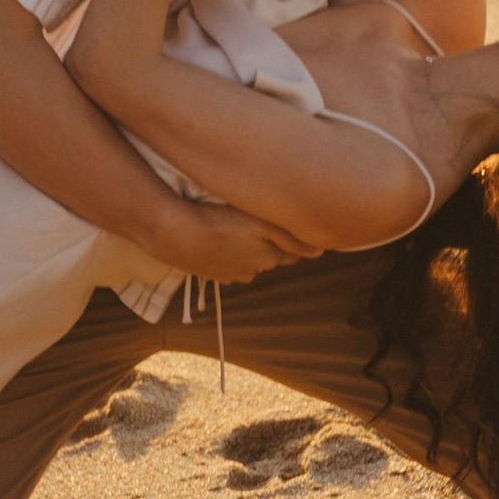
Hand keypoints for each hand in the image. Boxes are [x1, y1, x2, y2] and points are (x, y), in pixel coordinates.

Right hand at [176, 202, 318, 282]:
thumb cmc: (221, 223)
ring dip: (250, 251)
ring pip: (249, 262)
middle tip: (269, 226)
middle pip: (271, 258)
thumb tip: (321, 253)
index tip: (296, 227)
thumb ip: (291, 239)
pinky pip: (229, 264)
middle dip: (274, 246)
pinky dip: (230, 254)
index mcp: (268, 258)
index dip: (295, 241)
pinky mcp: (212, 273)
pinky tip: (222, 241)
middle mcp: (253, 271)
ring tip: (244, 232)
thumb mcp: (261, 225)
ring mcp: (231, 275)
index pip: (292, 253)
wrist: (177, 235)